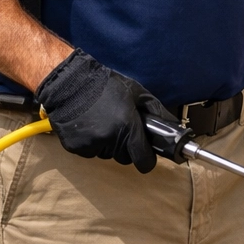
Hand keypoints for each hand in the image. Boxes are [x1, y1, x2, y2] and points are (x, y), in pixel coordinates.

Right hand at [35, 50, 164, 173]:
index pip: (143, 160)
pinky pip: (90, 152)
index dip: (147, 159)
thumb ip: (156, 111)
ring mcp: (91, 145)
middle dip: (126, 148)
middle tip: (120, 127)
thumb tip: (174, 128)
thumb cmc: (104, 85)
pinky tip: (88, 126)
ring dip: (108, 145)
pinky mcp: (75, 148)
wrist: (69, 82)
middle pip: (125, 158)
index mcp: (127, 126)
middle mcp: (110, 139)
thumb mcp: (136, 92)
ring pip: (107, 155)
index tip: (146, 155)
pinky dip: (91, 144)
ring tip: (101, 122)